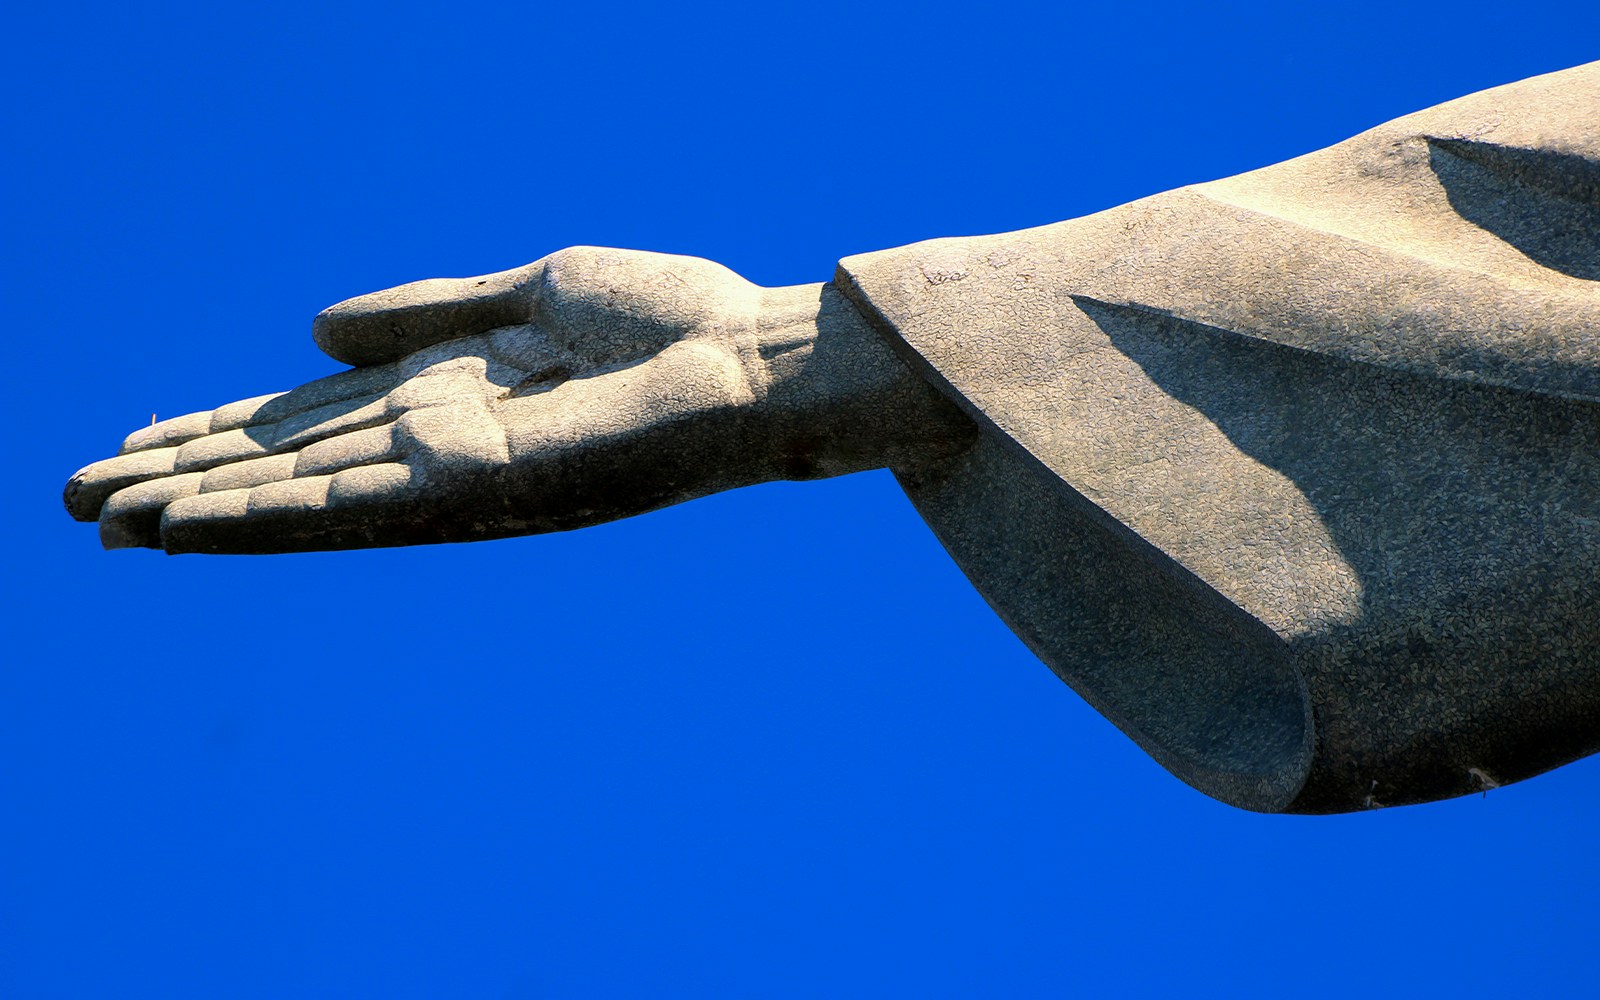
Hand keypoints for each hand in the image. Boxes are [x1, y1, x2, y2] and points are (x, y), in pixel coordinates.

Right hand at [64, 247, 969, 553]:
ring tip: (106, 526)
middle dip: (188, 480)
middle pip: (288, 462)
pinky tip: (188, 529)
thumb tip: (307, 323)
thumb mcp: (532, 292)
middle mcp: (439, 443)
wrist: (753, 359)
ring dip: (200, 510)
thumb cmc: (672, 319)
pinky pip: (349, 511)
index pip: (312, 415)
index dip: (224, 429)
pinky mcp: (475, 492)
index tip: (140, 441)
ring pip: (299, 498)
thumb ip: (422, 312)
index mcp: (450, 390)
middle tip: (80, 503)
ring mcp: (453, 474)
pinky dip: (262, 522)